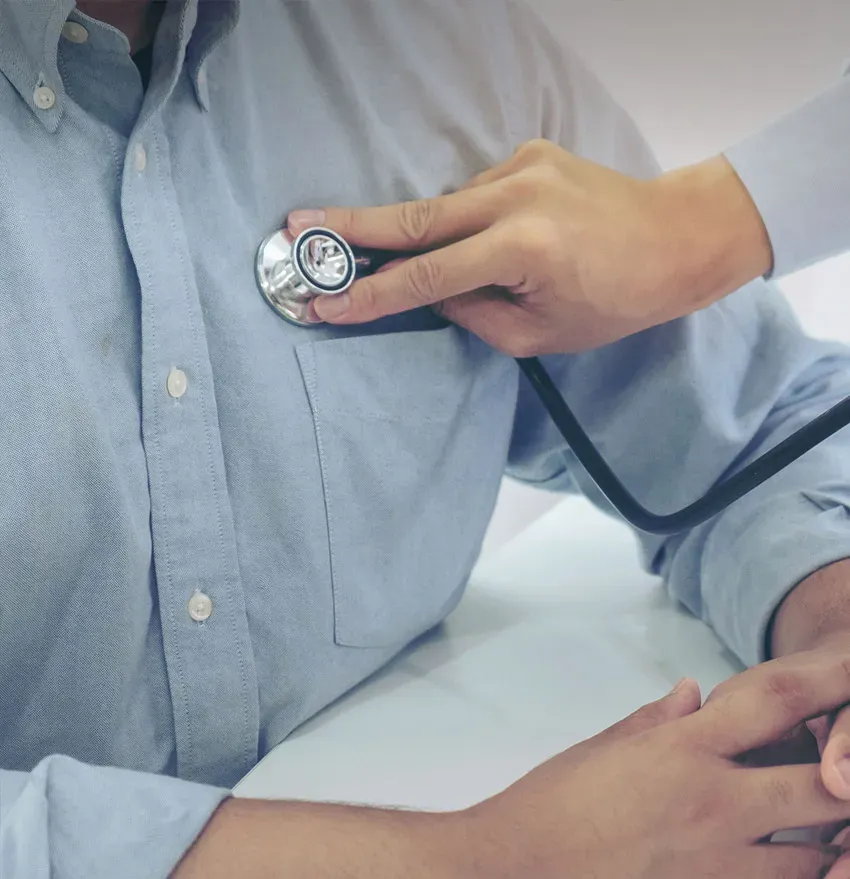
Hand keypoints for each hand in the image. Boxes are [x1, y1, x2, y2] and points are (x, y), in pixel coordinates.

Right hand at [288, 141, 772, 354]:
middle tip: (296, 228)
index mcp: (523, 248)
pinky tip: (475, 238)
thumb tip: (428, 291)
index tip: (323, 304)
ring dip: (411, 232)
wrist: (676, 238)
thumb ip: (474, 314)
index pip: (428, 277)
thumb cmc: (616, 301)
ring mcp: (522, 165)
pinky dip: (462, 221)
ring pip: (444, 206)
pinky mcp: (529, 153)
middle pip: (415, 217)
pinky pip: (474, 194)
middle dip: (350, 228)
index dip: (370, 295)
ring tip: (382, 247)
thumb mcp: (541, 334)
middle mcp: (517, 195)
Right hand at [463, 649, 849, 878]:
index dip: (823, 686)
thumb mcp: (603, 747)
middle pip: (822, 790)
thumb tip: (693, 692)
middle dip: (845, 781)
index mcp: (684, 750)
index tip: (848, 673)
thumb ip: (658, 719)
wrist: (522, 865)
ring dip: (829, 840)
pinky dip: (794, 877)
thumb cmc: (555, 801)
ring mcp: (720, 863)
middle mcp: (714, 804)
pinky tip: (789, 865)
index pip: (772, 706)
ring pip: (814, 857)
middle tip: (841, 771)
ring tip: (824, 824)